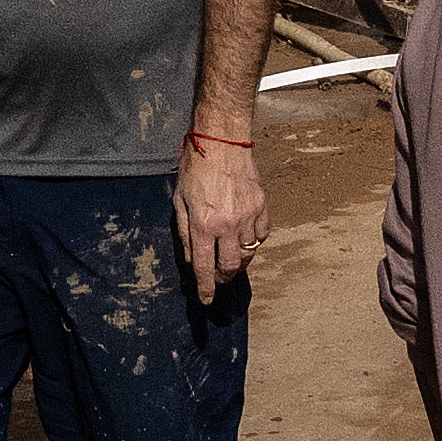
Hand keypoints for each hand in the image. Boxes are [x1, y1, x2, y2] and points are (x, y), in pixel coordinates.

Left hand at [175, 132, 265, 303]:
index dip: (206, 288)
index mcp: (203, 224)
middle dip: (224, 277)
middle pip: (231, 266)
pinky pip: (262, 234)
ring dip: (239, 262)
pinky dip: (254, 241)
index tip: (206, 299)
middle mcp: (227, 225)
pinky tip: (245, 238)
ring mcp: (248, 216)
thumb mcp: (179, 201)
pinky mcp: (262, 205)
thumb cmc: (195, 168)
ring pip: (249, 253)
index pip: (204, 266)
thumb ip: (185, 233)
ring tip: (231, 260)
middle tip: (219, 277)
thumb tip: (191, 258)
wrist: (221, 141)